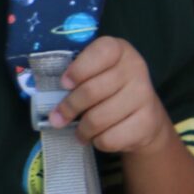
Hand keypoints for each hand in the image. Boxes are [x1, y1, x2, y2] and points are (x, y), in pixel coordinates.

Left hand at [52, 37, 173, 155]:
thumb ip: (77, 77)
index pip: (102, 51)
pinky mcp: (146, 122)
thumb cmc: (110, 92)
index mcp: (121, 51)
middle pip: (91, 90)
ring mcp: (144, 95)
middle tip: (58, 118)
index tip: (64, 84)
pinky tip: (101, 136)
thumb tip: (47, 97)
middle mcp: (136, 68)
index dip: (79, 69)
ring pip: (97, 119)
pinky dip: (98, 142)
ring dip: (82, 130)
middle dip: (69, 108)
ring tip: (81, 131)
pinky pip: (109, 138)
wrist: (145, 118)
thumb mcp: (97, 75)